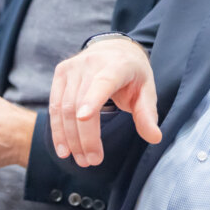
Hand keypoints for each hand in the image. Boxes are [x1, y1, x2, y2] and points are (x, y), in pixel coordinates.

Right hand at [49, 37, 159, 167]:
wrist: (114, 49)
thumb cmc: (133, 74)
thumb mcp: (146, 90)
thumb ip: (147, 113)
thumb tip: (154, 138)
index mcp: (117, 65)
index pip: (103, 83)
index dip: (92, 99)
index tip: (84, 117)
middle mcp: (91, 63)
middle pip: (80, 103)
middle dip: (85, 137)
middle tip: (92, 161)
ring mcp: (72, 67)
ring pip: (64, 107)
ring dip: (69, 138)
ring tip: (81, 159)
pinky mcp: (60, 73)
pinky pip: (54, 106)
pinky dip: (58, 130)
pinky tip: (64, 148)